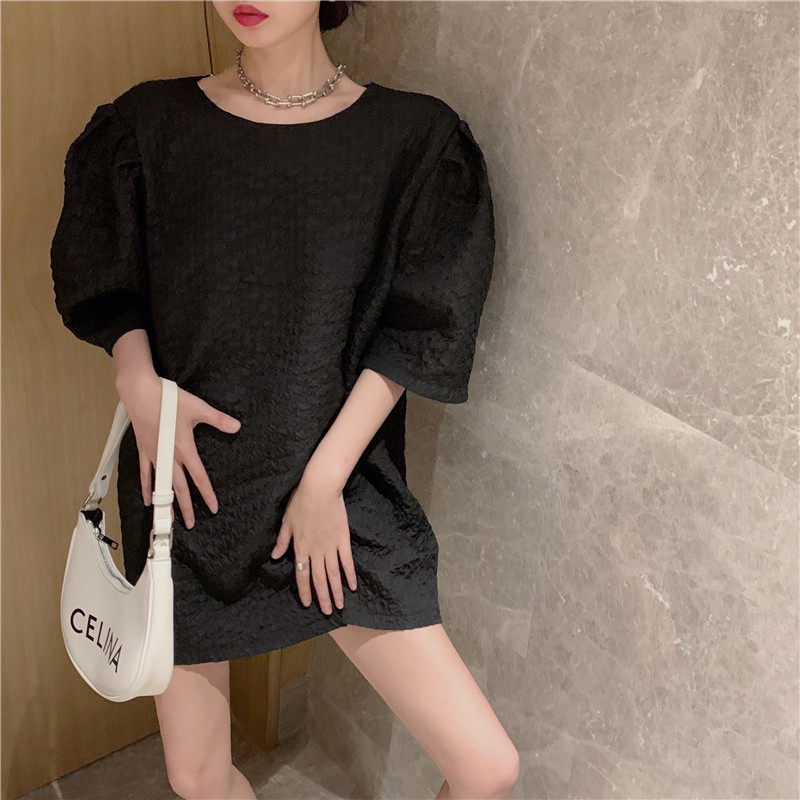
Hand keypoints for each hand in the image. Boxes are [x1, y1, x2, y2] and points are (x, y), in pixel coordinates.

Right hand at [115, 370, 241, 527]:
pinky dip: (147, 487)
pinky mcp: (144, 450)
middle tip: (192, 524)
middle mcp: (169, 456)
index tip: (212, 508)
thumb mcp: (199, 409)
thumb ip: (219, 420)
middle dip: (186, 507)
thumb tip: (237, 426)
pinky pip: (145, 473)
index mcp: (184, 449)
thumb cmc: (168, 400)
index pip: (199, 477)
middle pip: (179, 487)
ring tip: (170, 519)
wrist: (140, 394)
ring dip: (167, 502)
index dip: (206, 493)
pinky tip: (148, 500)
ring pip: (162, 484)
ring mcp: (155, 455)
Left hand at [271, 466, 357, 613]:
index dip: (305, 590)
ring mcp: (331, 546)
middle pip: (319, 579)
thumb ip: (282, 541)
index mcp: (300, 547)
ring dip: (336, 591)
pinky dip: (350, 574)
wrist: (321, 488)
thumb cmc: (300, 501)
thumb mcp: (286, 521)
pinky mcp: (343, 539)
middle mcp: (316, 550)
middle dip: (323, 597)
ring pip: (333, 574)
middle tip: (328, 612)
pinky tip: (352, 585)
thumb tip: (273, 556)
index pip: (302, 574)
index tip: (307, 604)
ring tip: (340, 605)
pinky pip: (347, 560)